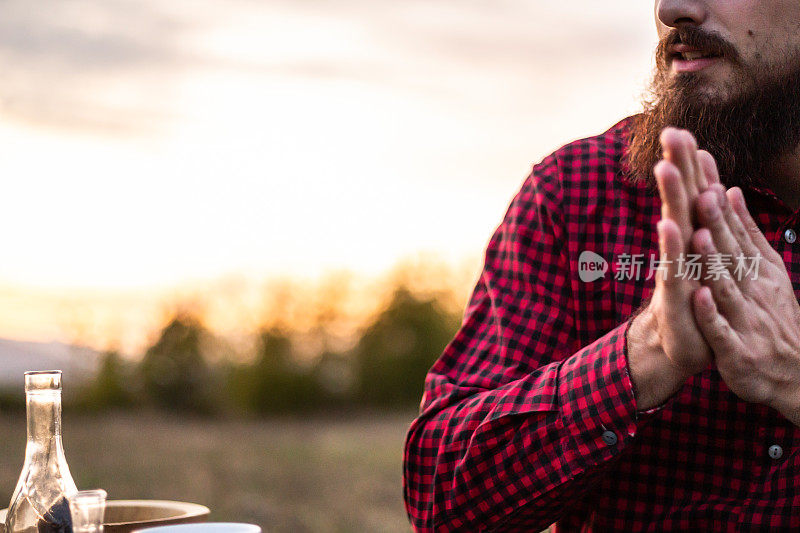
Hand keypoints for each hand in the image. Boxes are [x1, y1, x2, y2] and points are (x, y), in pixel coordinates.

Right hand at [627, 128, 717, 408]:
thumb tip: (718, 185)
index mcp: (695, 237)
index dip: (692, 164)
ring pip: (675, 227)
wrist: (680, 345)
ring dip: (671, 197)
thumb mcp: (706, 259)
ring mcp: (677, 268)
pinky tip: (666, 223)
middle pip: (682, 200)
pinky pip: (673, 265)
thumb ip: (709, 223)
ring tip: (664, 166)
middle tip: (670, 132)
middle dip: (678, 166)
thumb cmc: (695, 298)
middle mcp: (683, 248)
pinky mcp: (674, 294)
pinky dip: (671, 245)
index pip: (696, 193)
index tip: (685, 130)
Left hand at [691, 180, 799, 423]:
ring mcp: (745, 318)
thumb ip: (746, 232)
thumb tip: (730, 189)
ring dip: (713, 261)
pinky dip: (710, 313)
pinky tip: (698, 296)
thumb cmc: (770, 316)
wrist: (793, 375)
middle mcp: (752, 289)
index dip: (719, 206)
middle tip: (700, 193)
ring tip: (697, 235)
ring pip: (726, 286)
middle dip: (715, 223)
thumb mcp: (765, 270)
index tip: (705, 177)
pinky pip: (721, 330)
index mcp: (757, 269)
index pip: (735, 233)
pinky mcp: (735, 350)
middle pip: (731, 252)